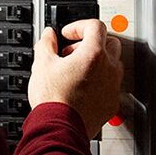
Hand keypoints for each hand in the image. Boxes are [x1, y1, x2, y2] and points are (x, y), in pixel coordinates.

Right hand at [27, 18, 123, 137]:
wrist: (59, 129)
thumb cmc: (53, 100)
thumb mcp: (42, 64)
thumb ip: (46, 43)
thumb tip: (49, 36)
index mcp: (93, 54)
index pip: (95, 26)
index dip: (79, 26)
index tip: (68, 34)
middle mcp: (108, 68)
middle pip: (109, 42)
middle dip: (91, 43)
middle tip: (72, 51)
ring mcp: (112, 87)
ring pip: (113, 64)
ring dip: (97, 62)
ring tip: (76, 70)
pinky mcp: (111, 103)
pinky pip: (110, 85)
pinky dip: (99, 82)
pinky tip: (82, 88)